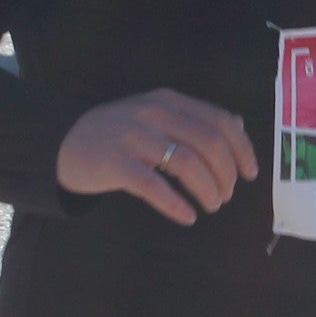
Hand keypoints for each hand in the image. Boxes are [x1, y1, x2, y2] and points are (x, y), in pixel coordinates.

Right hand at [55, 88, 257, 224]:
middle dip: (225, 173)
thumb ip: (195, 117)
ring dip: (207, 188)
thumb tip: (238, 124)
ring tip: (212, 205)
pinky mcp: (114, 163)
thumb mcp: (156, 115)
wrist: (64, 142)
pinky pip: (152, 185)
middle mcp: (153, 114)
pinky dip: (175, 203)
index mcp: (168, 101)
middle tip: (226, 195)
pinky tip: (187, 215)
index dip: (241, 148)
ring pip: (185, 161)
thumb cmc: (119, 133)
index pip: (218, 120)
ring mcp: (132, 137)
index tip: (251, 173)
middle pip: (206, 141)